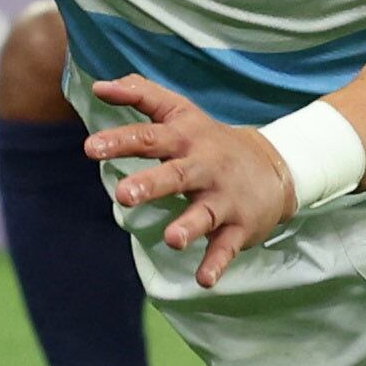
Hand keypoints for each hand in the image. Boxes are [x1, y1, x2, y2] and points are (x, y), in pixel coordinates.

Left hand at [85, 73, 298, 286]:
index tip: (90, 148)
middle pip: (176, 174)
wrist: (274, 166)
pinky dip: (217, 263)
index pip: (149, 136)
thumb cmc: (210, 140)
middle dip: (151, 184)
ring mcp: (224, 198)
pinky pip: (226, 247)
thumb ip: (141, 94)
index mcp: (185, 139)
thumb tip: (98, 85)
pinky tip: (203, 280)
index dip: (120, 141)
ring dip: (188, 226)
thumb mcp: (179, 111)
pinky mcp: (239, 226)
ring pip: (204, 213)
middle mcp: (204, 167)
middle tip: (122, 195)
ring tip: (171, 240)